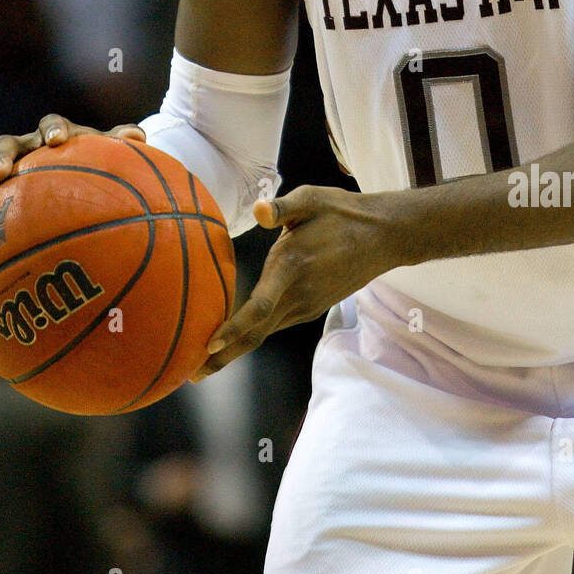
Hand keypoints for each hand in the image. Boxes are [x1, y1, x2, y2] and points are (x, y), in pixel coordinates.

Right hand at [0, 114, 145, 247]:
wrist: (76, 175)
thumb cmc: (94, 165)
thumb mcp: (108, 157)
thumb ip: (120, 144)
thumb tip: (139, 136)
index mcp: (52, 135)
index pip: (51, 123)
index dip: (53, 129)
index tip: (59, 139)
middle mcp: (24, 150)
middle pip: (5, 145)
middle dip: (1, 158)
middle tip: (1, 173)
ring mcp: (6, 173)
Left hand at [190, 184, 412, 380]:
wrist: (382, 236)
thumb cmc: (342, 212)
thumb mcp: (312, 198)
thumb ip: (282, 207)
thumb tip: (260, 210)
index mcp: (292, 267)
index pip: (259, 307)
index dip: (233, 328)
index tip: (208, 343)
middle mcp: (298, 294)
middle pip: (255, 333)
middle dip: (223, 355)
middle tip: (190, 375)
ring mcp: (306, 305)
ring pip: (264, 332)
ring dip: (235, 348)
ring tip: (203, 363)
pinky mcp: (310, 306)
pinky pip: (275, 324)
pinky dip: (252, 335)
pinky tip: (235, 338)